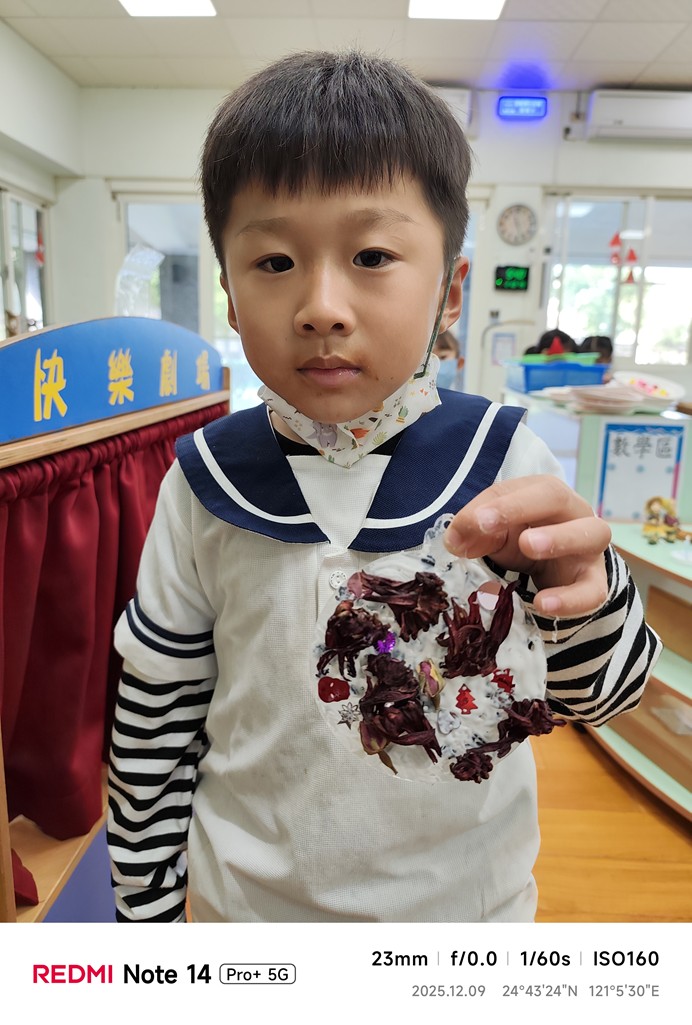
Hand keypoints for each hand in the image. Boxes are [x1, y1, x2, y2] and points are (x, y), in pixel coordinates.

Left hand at [443, 475, 610, 617]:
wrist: (553, 575)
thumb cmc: (521, 539)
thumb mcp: (494, 532)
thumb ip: (473, 531)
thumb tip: (453, 541)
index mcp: (547, 494)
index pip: (527, 488)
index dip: (503, 503)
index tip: (476, 520)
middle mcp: (574, 514)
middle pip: (560, 499)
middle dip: (523, 508)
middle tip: (490, 525)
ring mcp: (588, 549)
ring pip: (591, 534)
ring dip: (559, 539)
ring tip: (528, 547)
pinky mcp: (594, 583)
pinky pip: (592, 591)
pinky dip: (570, 599)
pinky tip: (544, 603)